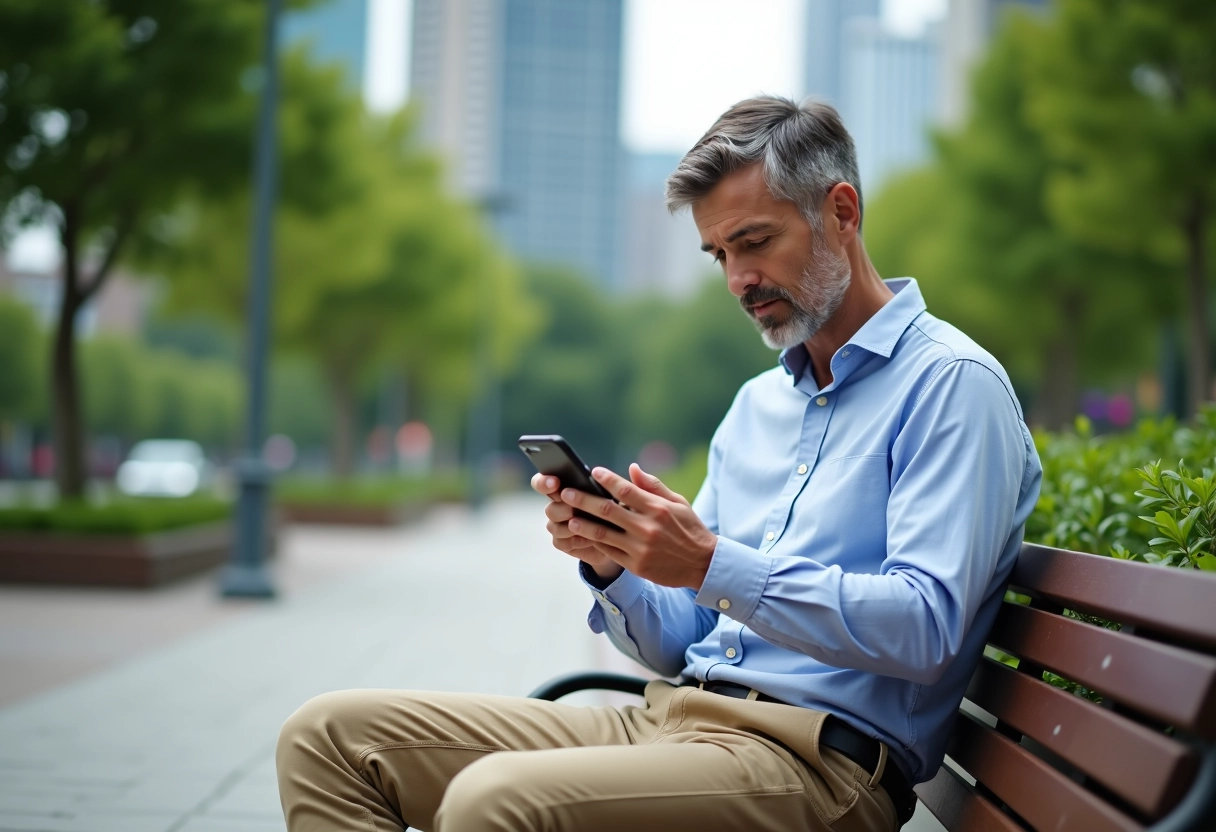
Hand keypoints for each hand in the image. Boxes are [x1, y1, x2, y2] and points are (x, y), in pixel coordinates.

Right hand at [531, 472, 623, 582]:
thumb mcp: (626, 497)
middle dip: (560, 506)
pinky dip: (573, 540)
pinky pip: (561, 541)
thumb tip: (634, 467)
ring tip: (581, 523)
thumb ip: (628, 483)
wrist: (620, 541)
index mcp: (567, 488)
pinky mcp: (564, 542)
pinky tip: (587, 539)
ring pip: (553, 524)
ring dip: (567, 525)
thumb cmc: (621, 511)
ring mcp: (560, 525)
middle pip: (548, 505)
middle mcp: (559, 505)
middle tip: (572, 507)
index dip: (545, 481)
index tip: (555, 481)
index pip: (545, 481)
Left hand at [561, 463, 717, 590]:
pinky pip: (609, 551)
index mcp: (658, 508)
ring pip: (603, 534)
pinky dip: (594, 543)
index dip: (607, 479)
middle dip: (583, 500)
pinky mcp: (636, 565)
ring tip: (568, 517)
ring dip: (582, 524)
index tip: (594, 472)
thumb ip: (653, 485)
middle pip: (607, 510)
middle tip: (565, 493)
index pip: (626, 489)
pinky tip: (583, 535)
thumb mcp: (678, 502)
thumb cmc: (689, 528)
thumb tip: (632, 468)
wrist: (702, 563)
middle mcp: (647, 527)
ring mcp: (640, 548)